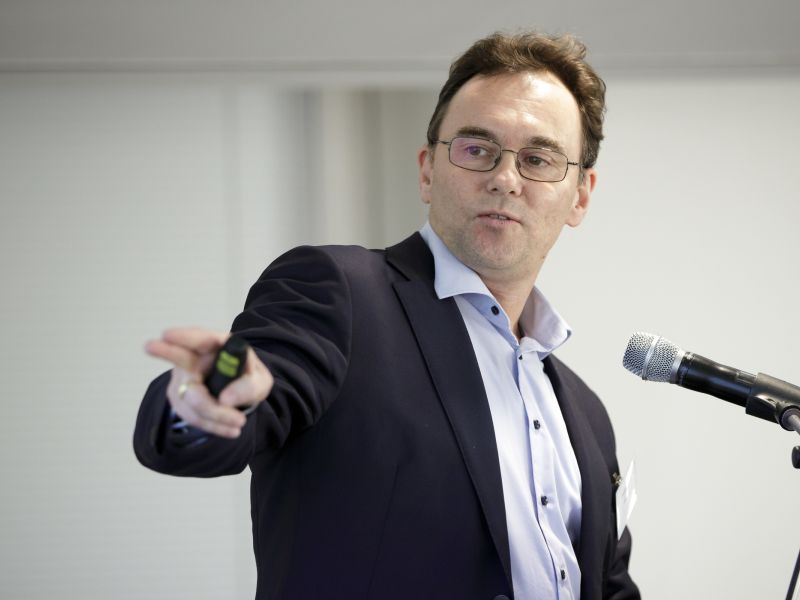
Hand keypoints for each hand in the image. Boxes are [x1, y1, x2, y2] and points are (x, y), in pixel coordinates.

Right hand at [145, 327, 273, 437]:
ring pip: (190, 398)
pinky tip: (229, 430)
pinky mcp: (179, 397)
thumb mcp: (260, 382)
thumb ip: (249, 387)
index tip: (168, 334)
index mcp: (217, 345)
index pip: (200, 338)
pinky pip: (190, 414)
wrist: (240, 393)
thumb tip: (225, 400)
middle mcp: (195, 357)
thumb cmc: (248, 379)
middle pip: (179, 356)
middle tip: (149, 346)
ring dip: (214, 415)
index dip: (185, 337)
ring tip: (238, 423)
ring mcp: (183, 377)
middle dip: (165, 352)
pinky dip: (211, 424)